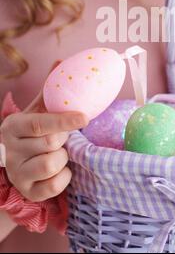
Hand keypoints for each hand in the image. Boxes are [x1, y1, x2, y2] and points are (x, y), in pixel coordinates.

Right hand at [0, 61, 88, 201]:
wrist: (13, 161)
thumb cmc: (31, 131)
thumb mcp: (36, 110)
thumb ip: (49, 89)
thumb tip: (60, 61)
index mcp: (13, 126)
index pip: (40, 123)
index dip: (64, 120)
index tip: (85, 117)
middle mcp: (10, 150)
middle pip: (49, 143)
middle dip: (64, 139)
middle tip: (64, 137)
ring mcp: (17, 173)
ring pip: (51, 164)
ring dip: (63, 158)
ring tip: (59, 153)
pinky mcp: (27, 192)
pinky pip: (54, 186)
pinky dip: (64, 177)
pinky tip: (61, 169)